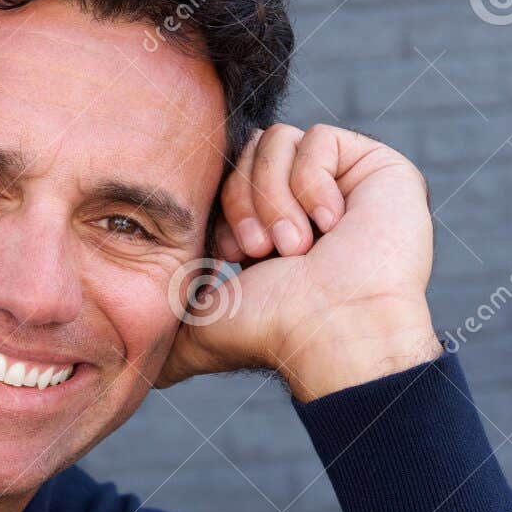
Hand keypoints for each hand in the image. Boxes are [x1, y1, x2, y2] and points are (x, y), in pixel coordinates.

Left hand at [157, 123, 440, 399]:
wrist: (334, 330)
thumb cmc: (275, 331)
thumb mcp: (202, 328)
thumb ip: (167, 338)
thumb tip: (140, 373)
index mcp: (268, 226)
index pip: (225, 176)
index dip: (222, 208)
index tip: (231, 255)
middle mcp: (303, 201)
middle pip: (247, 153)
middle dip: (246, 203)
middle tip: (264, 252)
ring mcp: (340, 182)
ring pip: (277, 141)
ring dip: (276, 199)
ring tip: (298, 247)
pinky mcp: (372, 166)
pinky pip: (317, 139)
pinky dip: (312, 183)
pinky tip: (332, 225)